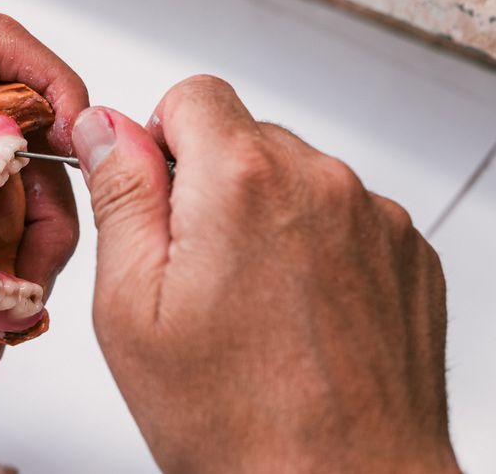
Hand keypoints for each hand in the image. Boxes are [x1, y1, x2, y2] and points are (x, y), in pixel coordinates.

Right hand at [71, 76, 457, 473]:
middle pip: (245, 137)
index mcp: (242, 182)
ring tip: (250, 303)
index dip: (162, 139)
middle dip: (210, 185)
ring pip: (294, 178)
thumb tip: (105, 128)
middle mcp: (320, 183)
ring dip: (265, 216)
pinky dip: (315, 247)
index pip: (194, 94)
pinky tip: (296, 313)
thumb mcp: (131, 305)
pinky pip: (344, 217)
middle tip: (196, 271)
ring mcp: (375, 218)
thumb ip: (121, 195)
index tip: (159, 196)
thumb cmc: (236, 419)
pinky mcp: (408, 252)